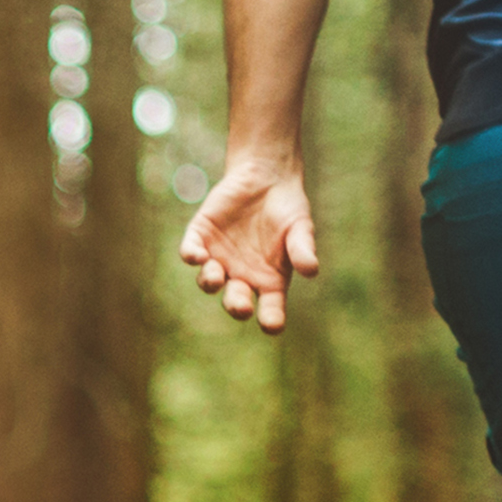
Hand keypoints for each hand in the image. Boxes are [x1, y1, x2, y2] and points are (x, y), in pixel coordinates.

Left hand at [177, 156, 318, 333]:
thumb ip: (302, 248)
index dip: (270, 321)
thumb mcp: (300, 227)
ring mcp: (220, 259)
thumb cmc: (288, 209)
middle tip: (241, 306)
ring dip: (210, 281)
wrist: (266, 177)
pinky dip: (191, 255)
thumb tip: (311, 269)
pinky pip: (191, 252)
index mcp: (270, 282)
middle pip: (236, 301)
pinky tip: (196, 255)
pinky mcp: (201, 237)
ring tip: (216, 275)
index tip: (271, 324)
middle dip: (236, 305)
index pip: (271, 310)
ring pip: (209, 281)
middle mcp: (243, 277)